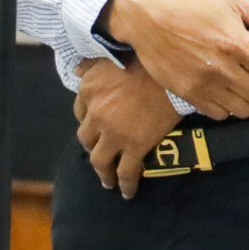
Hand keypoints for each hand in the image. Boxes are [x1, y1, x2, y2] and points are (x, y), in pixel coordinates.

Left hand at [75, 58, 180, 198]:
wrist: (171, 75)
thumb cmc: (144, 60)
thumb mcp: (111, 57)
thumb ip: (91, 65)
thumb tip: (77, 68)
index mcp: (88, 89)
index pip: (79, 110)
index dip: (87, 119)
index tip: (94, 125)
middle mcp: (95, 114)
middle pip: (85, 138)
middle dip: (91, 146)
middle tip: (100, 152)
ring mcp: (113, 133)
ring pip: (99, 161)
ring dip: (102, 173)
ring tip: (107, 181)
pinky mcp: (134, 147)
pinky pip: (126, 172)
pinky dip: (125, 185)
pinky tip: (127, 192)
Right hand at [99, 0, 248, 118]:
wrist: (146, 17)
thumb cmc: (191, 5)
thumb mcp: (233, 2)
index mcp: (236, 44)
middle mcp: (222, 69)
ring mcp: (203, 86)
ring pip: (244, 111)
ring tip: (244, 83)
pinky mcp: (188, 96)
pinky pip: (220, 115)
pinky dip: (227, 107)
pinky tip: (224, 89)